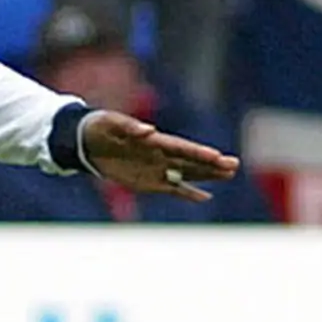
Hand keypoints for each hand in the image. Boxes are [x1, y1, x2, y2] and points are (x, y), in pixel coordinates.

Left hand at [77, 110, 241, 199]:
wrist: (87, 141)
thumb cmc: (100, 127)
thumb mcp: (111, 124)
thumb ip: (130, 128)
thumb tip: (149, 131)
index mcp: (154, 140)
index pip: (181, 148)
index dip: (198, 153)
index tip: (217, 156)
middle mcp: (160, 154)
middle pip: (191, 161)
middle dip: (212, 164)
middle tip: (234, 165)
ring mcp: (156, 168)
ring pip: (187, 173)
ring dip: (207, 175)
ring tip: (229, 174)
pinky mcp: (148, 182)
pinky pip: (172, 188)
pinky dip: (187, 193)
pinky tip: (205, 197)